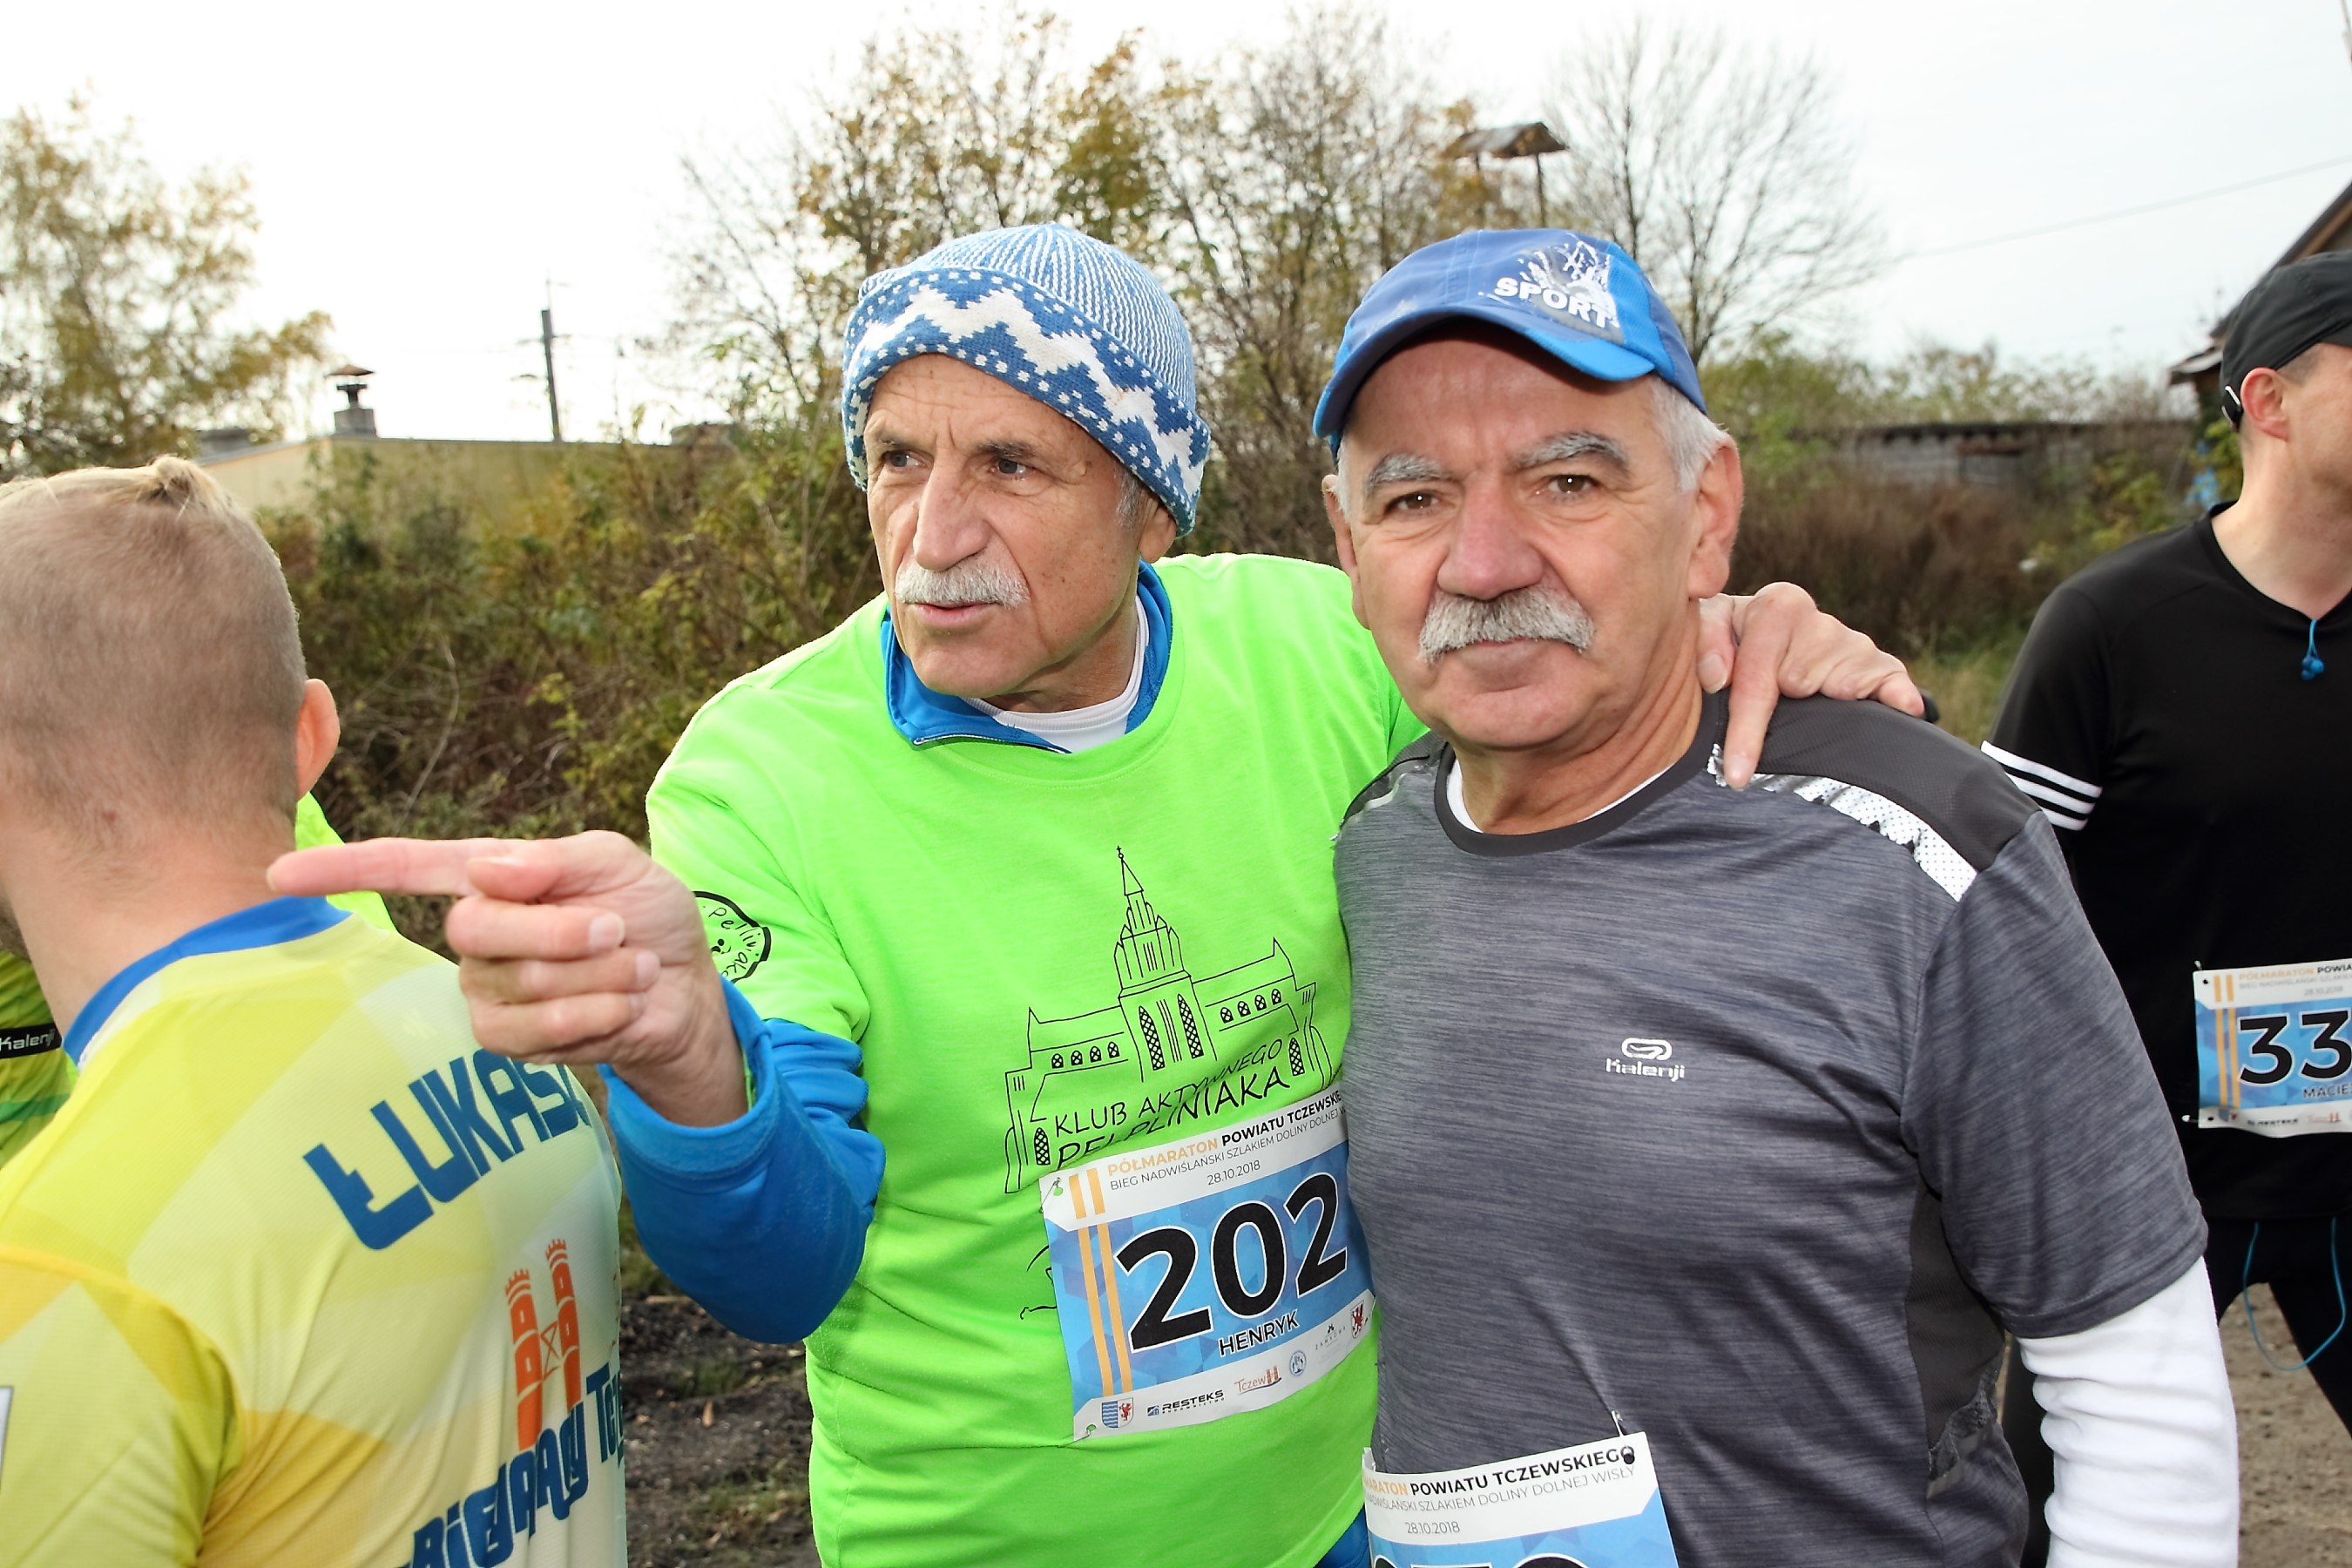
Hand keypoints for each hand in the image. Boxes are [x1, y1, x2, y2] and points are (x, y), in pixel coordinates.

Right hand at [269, 832, 747, 1126]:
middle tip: (616, 930)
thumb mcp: (617, 864)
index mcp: (494, 876)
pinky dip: (590, 1014)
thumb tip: (482, 869)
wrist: (685, 986)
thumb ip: (553, 861)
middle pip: (472, 928)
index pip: (404, 867)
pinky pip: (528, 1031)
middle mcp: (478, 933)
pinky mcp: (512, 1038)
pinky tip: (620, 1004)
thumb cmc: (647, 913)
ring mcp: (487, 988)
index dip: (344, 869)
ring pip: (506, 984)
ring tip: (630, 968)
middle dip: (559, 931)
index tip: (278, 875)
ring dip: (589, 976)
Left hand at [1697, 584, 1924, 788]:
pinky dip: (1899, 697)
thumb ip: (1703, 641)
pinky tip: (1905, 710)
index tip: (1737, 772)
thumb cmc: (1727, 641)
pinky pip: (1893, 681)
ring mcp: (1852, 644)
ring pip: (1842, 686)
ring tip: (1802, 705)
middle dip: (1778, 707)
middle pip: (1800, 681)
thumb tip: (1719, 677)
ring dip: (1822, 703)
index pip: (1760, 675)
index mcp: (1777, 605)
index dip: (1745, 728)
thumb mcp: (1706, 629)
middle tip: (1769, 709)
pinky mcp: (1879, 666)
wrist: (1754, 638)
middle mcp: (1819, 620)